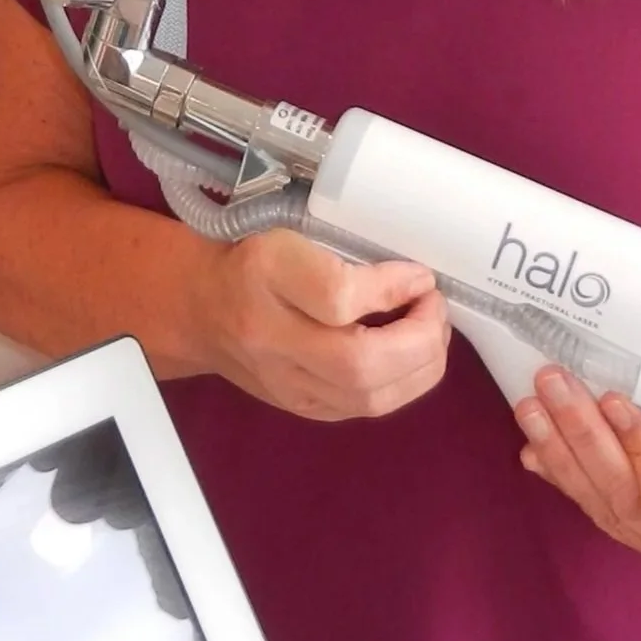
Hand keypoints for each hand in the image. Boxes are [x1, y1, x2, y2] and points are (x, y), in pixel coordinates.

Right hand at [192, 227, 451, 420]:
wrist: (203, 309)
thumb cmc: (258, 258)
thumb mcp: (295, 232)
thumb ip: (349, 249)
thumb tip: (416, 280)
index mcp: (266, 274)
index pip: (336, 297)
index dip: (391, 288)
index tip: (419, 275)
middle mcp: (271, 336)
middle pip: (359, 363)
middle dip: (419, 339)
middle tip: (436, 306)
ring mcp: (285, 382)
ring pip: (368, 397)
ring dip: (421, 366)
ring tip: (432, 332)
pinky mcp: (302, 407)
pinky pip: (366, 408)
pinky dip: (404, 383)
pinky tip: (413, 356)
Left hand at [514, 344, 640, 590]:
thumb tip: (610, 355)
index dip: (636, 447)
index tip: (611, 394)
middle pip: (629, 502)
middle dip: (583, 438)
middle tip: (549, 383)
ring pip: (609, 510)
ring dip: (564, 454)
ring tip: (530, 408)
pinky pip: (607, 512)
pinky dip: (571, 476)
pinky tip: (536, 449)